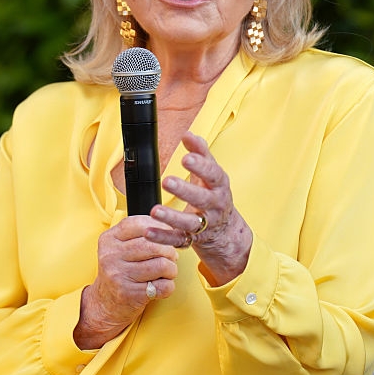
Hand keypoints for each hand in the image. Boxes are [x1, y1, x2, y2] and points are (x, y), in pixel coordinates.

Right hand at [74, 215, 178, 349]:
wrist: (105, 302)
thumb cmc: (120, 270)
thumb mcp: (121, 247)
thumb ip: (141, 234)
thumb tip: (172, 229)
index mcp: (109, 239)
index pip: (140, 224)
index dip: (160, 227)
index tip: (168, 234)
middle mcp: (110, 256)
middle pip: (154, 245)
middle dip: (170, 251)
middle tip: (171, 256)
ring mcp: (119, 275)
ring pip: (162, 265)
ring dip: (172, 269)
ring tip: (167, 272)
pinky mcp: (129, 294)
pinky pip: (163, 286)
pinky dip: (169, 286)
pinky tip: (161, 285)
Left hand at [149, 132, 251, 286]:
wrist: (225, 230)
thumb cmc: (214, 194)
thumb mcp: (212, 173)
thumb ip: (200, 152)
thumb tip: (188, 134)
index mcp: (219, 187)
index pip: (213, 175)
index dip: (201, 166)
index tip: (186, 158)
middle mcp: (214, 206)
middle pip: (202, 199)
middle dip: (185, 191)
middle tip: (167, 181)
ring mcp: (204, 225)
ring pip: (189, 223)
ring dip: (171, 217)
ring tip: (155, 210)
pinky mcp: (192, 240)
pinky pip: (177, 240)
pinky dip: (162, 237)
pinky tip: (148, 231)